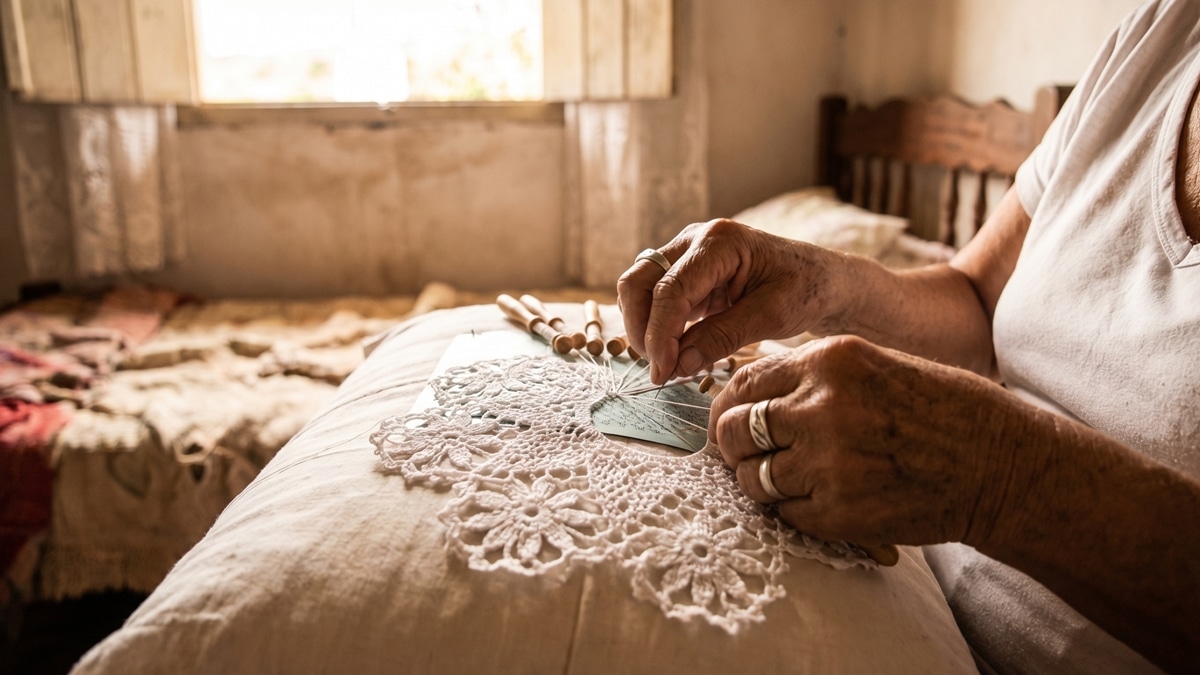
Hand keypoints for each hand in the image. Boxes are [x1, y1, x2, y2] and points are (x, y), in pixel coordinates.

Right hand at [617, 219, 840, 383]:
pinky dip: (656, 325)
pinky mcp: (687, 272)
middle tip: (659, 369)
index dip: (660, 334)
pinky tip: (674, 352)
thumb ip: (722, 338)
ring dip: (644, 327)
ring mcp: (687, 253)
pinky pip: (655, 296)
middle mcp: (695, 239)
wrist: (823, 279)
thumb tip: (678, 366)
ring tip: (666, 363)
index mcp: (720, 241)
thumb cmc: (806, 290)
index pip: (671, 289)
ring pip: (640, 288)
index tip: (663, 371)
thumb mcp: (770, 316)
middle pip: (639, 281)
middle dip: (641, 328)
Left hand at [710, 335, 1036, 548]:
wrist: (1001, 465)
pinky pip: (783, 513)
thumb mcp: (876, 366)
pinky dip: (792, 511)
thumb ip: (814, 377)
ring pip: (753, 477)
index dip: (725, 406)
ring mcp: (827, 462)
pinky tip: (822, 501)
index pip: (743, 383)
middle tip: (748, 457)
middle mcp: (821, 407)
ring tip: (789, 482)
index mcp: (830, 361)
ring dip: (760, 483)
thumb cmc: (943, 412)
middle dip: (733, 447)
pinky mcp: (838, 512)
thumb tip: (749, 396)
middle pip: (734, 430)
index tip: (727, 420)